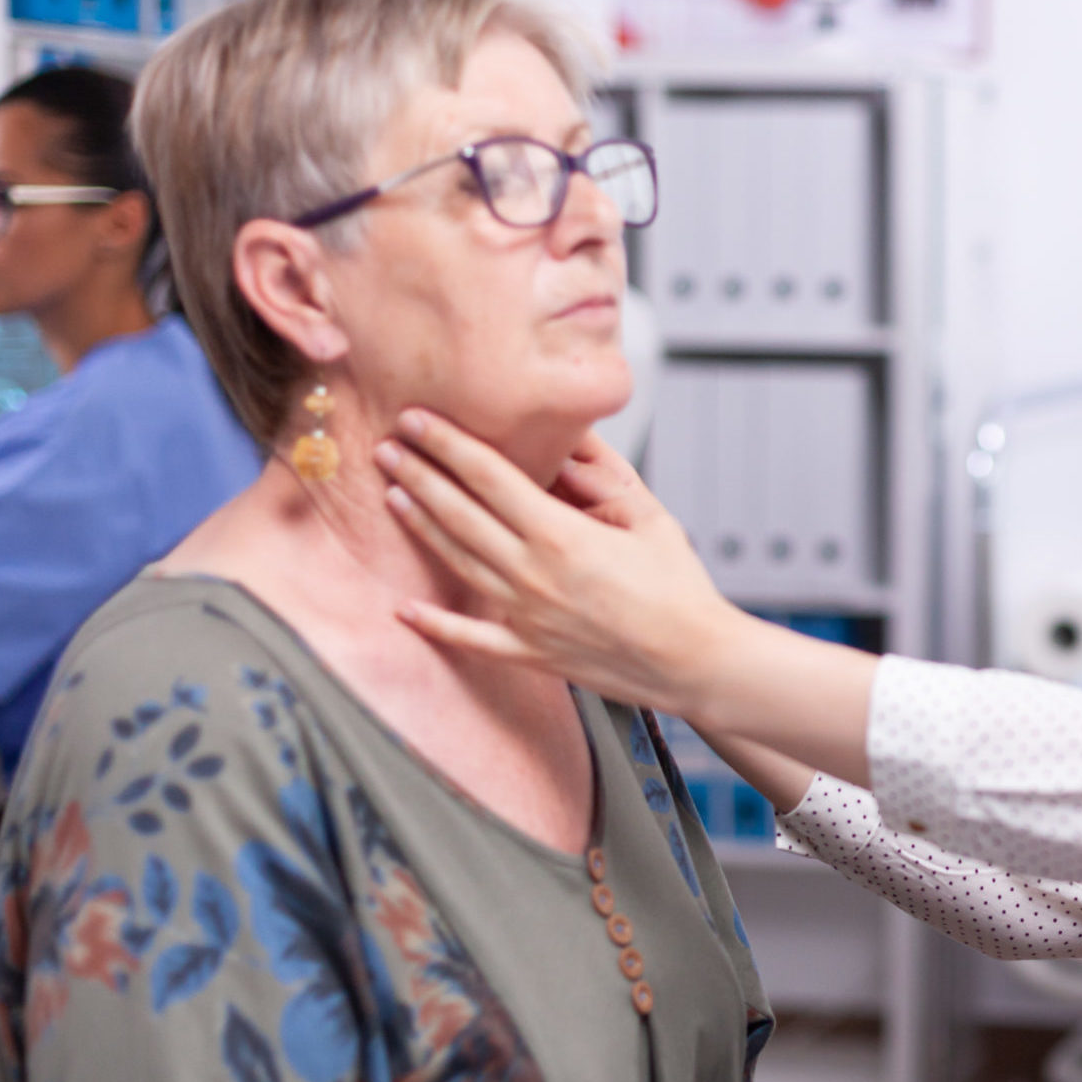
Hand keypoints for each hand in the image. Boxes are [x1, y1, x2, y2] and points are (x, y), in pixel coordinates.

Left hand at [375, 408, 749, 716]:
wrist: (694, 661)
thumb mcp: (650, 518)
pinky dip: (435, 625)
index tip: (417, 420)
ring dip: (421, 526)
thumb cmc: (680, 589)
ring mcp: (526, 616)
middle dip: (419, 475)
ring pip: (457, 561)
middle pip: (459, 513)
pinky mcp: (530, 652)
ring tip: (393, 495)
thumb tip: (570, 449)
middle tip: (387, 449)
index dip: (447, 444)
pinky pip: (471, 637)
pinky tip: (405, 610)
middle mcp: (533, 573)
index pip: (488, 477)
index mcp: (561, 535)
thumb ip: (605, 480)